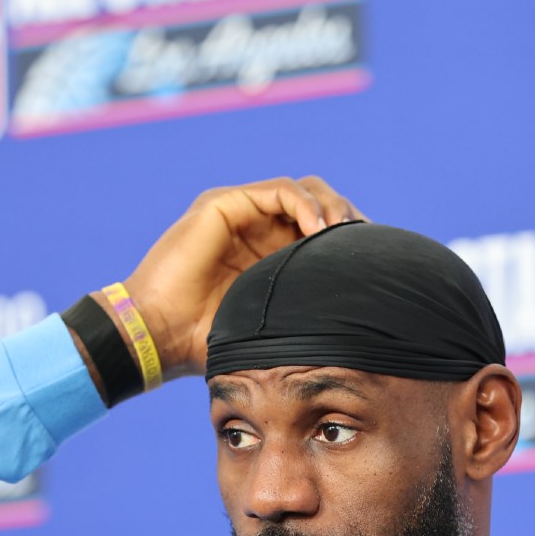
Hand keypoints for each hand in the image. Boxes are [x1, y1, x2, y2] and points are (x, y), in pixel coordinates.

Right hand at [117, 177, 363, 378]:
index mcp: (270, 256)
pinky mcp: (224, 204)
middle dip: (348, 219)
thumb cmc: (206, 344)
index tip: (376, 262)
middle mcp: (258, 229)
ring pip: (305, 191)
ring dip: (333, 208)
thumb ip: (303, 319)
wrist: (159, 337)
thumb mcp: (271, 331)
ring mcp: (241, 213)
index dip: (351, 240)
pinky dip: (306, 205)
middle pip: (320, 205)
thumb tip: (357, 338)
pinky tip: (320, 231)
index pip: (323, 232)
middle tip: (366, 244)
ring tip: (347, 234)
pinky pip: (280, 191)